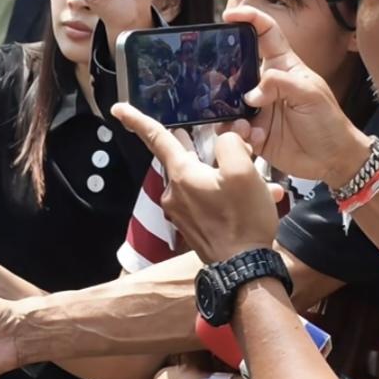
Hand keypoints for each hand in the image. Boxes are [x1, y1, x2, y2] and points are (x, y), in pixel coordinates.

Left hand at [112, 102, 282, 263]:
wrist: (244, 270)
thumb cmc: (243, 221)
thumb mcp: (244, 173)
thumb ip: (230, 145)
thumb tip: (225, 140)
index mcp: (181, 175)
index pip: (156, 138)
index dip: (137, 120)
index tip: (118, 108)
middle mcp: (174, 192)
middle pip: (182, 157)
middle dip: (199, 145)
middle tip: (212, 135)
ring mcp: (182, 212)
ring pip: (202, 180)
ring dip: (225, 174)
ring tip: (256, 174)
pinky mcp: (193, 226)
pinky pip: (208, 200)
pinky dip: (228, 195)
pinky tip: (260, 197)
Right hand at [223, 6, 371, 187]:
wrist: (332, 160)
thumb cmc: (328, 122)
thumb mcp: (311, 94)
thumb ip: (280, 84)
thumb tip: (250, 94)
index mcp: (282, 66)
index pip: (264, 33)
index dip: (248, 19)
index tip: (229, 15)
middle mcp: (265, 84)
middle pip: (235, 65)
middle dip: (222, 70)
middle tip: (214, 78)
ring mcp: (256, 107)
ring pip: (227, 99)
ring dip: (227, 109)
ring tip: (243, 122)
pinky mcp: (251, 131)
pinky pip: (231, 128)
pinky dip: (237, 133)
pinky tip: (254, 138)